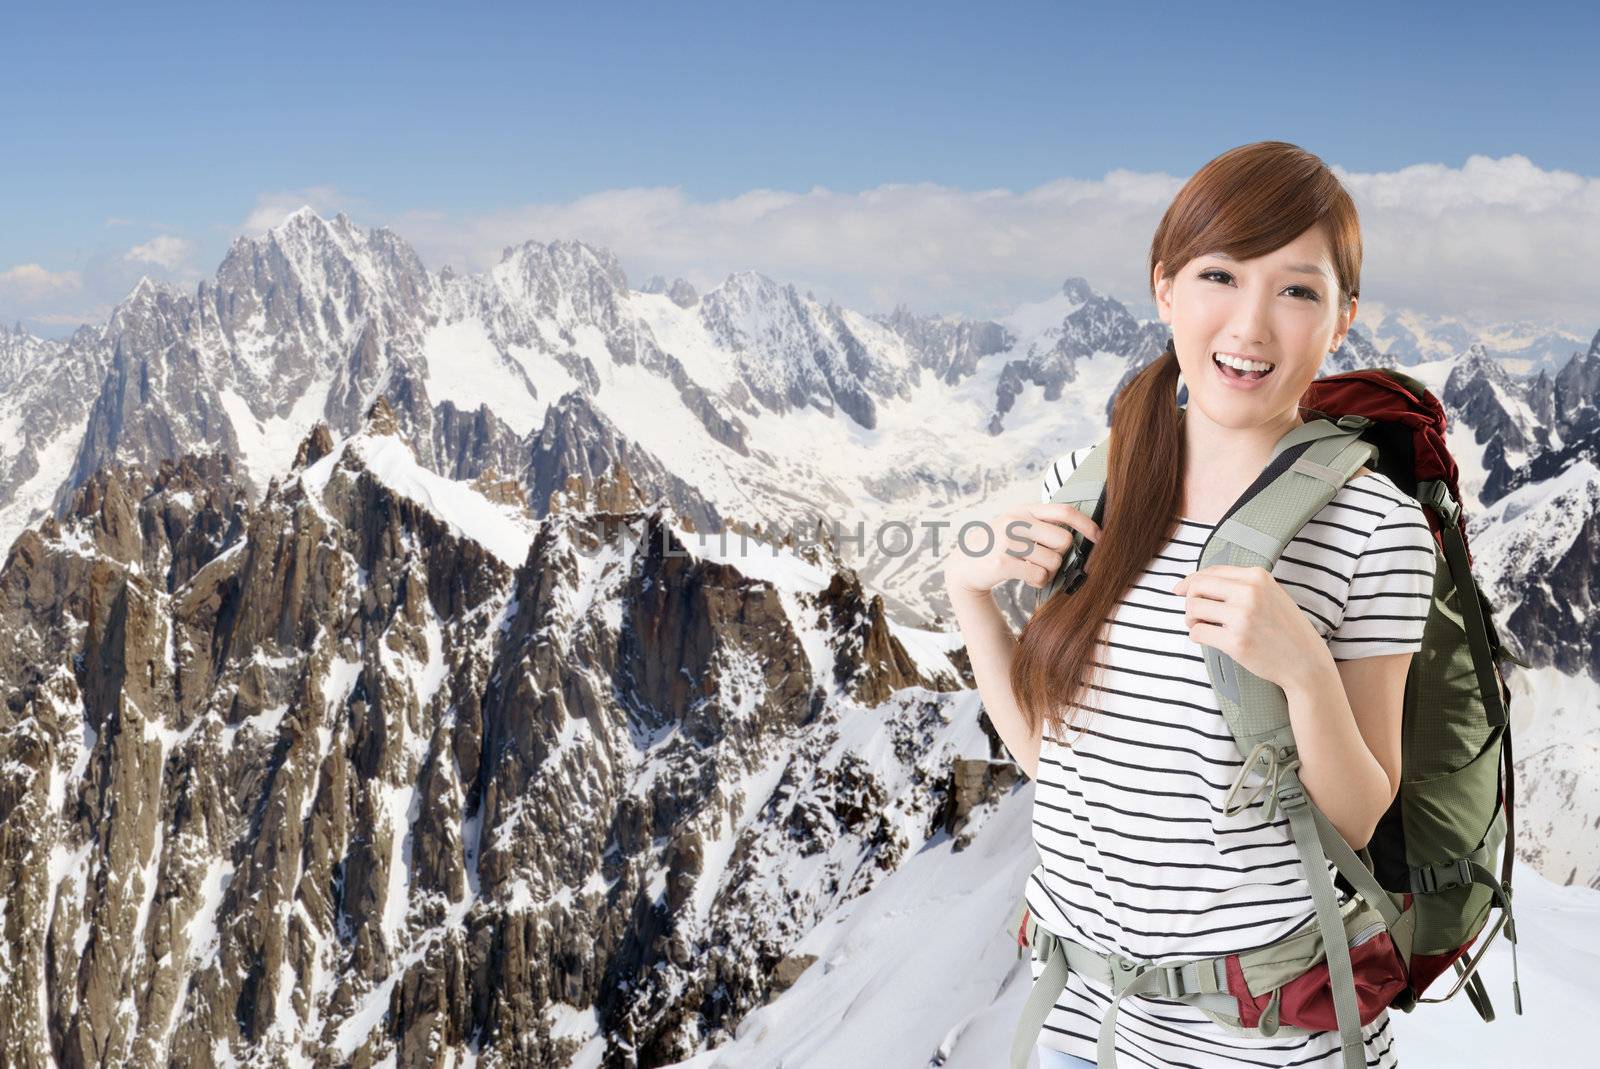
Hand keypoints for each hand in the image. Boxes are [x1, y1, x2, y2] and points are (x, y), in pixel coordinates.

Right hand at [943, 501, 1103, 600]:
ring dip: (1048, 572)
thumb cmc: (997, 546)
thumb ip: (1041, 524)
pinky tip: (1025, 578)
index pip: (1064, 511)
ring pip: (1053, 562)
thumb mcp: (1015, 526)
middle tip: (1047, 561)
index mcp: (1023, 510)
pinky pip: (1039, 576)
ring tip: (1032, 570)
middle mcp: (1015, 522)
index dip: (1087, 524)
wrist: (963, 566)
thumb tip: (1080, 533)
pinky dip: (1038, 582)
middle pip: (1064, 541)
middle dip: (1061, 556)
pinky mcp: (1002, 563)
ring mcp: (1007, 541)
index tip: (1099, 538)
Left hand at [1170, 564, 1325, 690]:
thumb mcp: (1269, 594)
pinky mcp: (1236, 642)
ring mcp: (1243, 618)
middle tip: (1195, 614)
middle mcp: (1250, 593)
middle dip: (1189, 601)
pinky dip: (1197, 636)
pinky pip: (1198, 633)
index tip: (1180, 591)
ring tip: (1202, 626)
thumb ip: (1238, 584)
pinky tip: (1209, 639)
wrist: (1306, 662)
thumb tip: (1191, 583)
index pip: (1210, 572)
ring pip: (1193, 609)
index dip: (1190, 582)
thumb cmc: (1284, 628)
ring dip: (1191, 619)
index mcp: (1257, 577)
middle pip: (1196, 588)